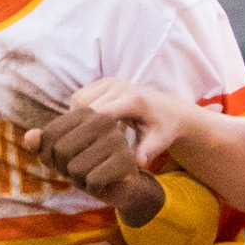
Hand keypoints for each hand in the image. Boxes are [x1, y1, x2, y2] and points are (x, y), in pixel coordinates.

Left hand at [23, 105, 164, 225]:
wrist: (121, 185)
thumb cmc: (87, 165)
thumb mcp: (59, 155)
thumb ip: (42, 145)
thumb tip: (29, 138)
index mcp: (85, 112)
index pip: (48, 135)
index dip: (49, 155)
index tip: (66, 158)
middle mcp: (103, 119)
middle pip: (61, 151)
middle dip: (65, 168)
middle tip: (81, 169)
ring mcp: (117, 138)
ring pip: (76, 168)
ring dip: (80, 180)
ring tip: (94, 174)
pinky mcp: (126, 160)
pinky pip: (92, 181)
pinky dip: (93, 188)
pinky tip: (104, 183)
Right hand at [72, 76, 202, 167]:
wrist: (168, 109)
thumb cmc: (164, 129)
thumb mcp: (160, 141)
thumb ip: (149, 150)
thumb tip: (140, 162)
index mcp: (132, 100)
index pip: (99, 114)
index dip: (87, 132)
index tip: (83, 150)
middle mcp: (119, 86)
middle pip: (84, 105)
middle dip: (79, 126)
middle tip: (78, 147)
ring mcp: (110, 81)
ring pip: (78, 99)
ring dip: (75, 118)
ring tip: (82, 137)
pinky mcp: (103, 81)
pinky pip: (80, 96)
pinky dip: (77, 111)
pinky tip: (85, 126)